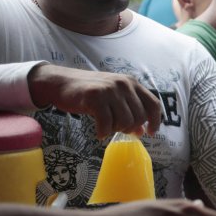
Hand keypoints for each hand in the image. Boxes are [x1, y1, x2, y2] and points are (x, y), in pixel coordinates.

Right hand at [28, 64, 162, 138]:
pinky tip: (98, 132)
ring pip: (125, 122)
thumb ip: (129, 111)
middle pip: (139, 118)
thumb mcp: (113, 99)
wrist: (60, 82)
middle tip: (114, 127)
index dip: (155, 121)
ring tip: (105, 126)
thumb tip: (142, 131)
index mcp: (131, 82)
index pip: (153, 104)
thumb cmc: (89, 92)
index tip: (151, 133)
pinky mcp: (96, 96)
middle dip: (128, 128)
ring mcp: (110, 89)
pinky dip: (103, 132)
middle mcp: (124, 84)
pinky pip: (107, 124)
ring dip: (115, 130)